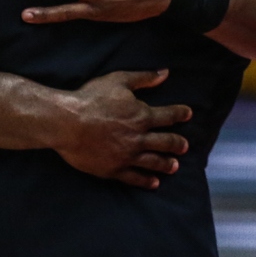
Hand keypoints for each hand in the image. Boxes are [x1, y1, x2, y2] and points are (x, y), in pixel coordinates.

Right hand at [51, 69, 191, 188]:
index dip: (180, 114)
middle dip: (178, 144)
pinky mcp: (114, 169)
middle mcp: (139, 138)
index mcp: (142, 116)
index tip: (188, 114)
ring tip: (174, 166)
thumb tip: (164, 73)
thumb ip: (143, 78)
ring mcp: (128, 156)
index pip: (168, 116)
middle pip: (166, 142)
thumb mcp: (118, 81)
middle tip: (185, 146)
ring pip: (154, 162)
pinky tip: (154, 183)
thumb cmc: (91, 99)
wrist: (67, 122)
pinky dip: (147, 181)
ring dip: (167, 164)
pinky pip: (135, 178)